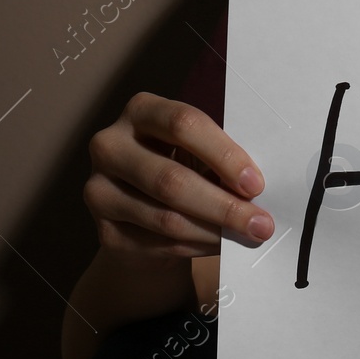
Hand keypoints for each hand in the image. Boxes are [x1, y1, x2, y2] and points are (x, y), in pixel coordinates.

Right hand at [84, 91, 272, 258]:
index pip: (183, 124)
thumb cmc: (183, 166)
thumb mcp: (198, 150)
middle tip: (260, 223)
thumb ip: (221, 159)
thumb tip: (255, 190)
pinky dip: (197, 247)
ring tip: (247, 236)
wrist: (142, 211)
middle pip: (171, 179)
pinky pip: (158, 245)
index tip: (256, 184)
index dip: (223, 155)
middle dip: (224, 206)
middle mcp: (110, 146)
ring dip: (214, 232)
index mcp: (141, 111)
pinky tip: (220, 245)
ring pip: (166, 219)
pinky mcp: (103, 231)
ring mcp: (99, 190)